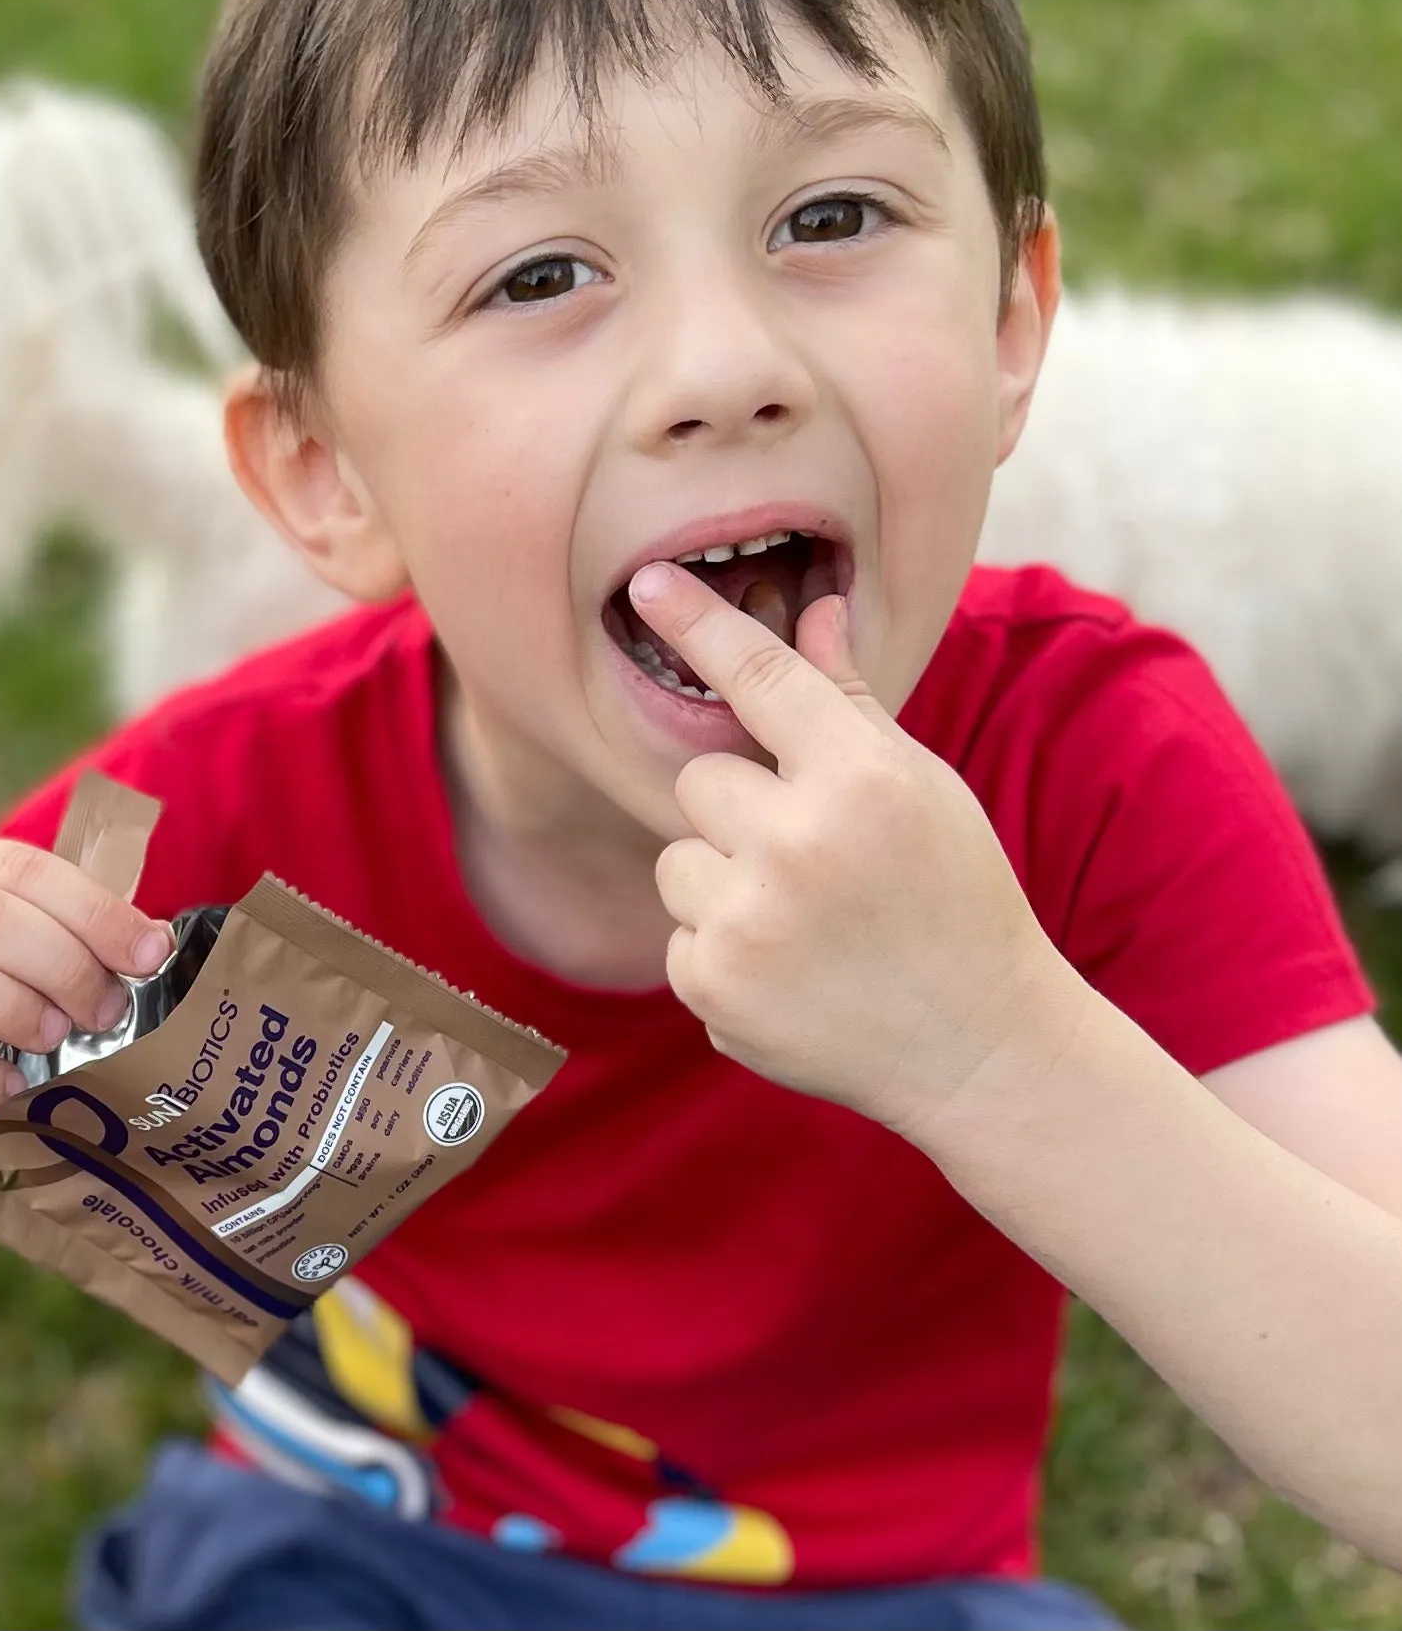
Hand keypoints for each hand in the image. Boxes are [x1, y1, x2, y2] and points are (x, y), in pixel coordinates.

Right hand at [0, 839, 172, 1175]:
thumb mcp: (16, 963)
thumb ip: (73, 940)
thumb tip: (154, 942)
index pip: (19, 865)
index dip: (92, 908)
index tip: (149, 954)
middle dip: (62, 961)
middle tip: (106, 1010)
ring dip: (11, 1005)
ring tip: (57, 1039)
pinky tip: (12, 1085)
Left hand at [631, 564, 1084, 1143]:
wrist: (981, 1047)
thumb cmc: (955, 897)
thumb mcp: (923, 787)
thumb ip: (850, 699)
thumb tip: (812, 607)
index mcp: (861, 778)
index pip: (760, 676)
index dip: (699, 624)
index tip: (648, 583)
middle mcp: (799, 843)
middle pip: (698, 780)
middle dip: (740, 810)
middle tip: (810, 855)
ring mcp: (750, 922)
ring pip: (677, 858)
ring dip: (723, 880)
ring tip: (802, 918)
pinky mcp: (714, 988)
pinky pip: (680, 935)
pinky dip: (724, 950)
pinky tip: (793, 970)